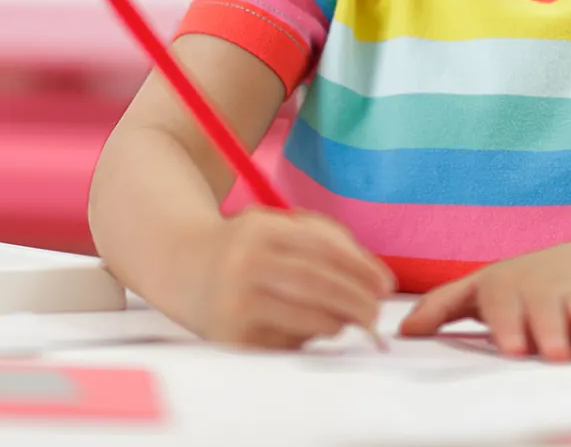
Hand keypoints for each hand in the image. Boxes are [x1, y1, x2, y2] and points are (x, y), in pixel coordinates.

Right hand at [191, 208, 393, 349]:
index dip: (361, 267)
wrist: (185, 268)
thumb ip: (325, 239)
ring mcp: (237, 304)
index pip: (323, 249)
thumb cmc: (247, 246)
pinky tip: (319, 329)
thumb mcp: (278, 225)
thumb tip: (372, 278)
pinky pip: (287, 343)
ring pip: (306, 319)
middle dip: (356, 300)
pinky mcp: (233, 340)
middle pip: (317, 284)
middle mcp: (245, 265)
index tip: (386, 284)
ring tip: (353, 321)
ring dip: (340, 323)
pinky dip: (311, 338)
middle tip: (377, 311)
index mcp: (260, 229)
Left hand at [399, 243, 570, 361]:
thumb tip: (402, 333)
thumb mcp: (479, 290)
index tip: (511, 347)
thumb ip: (441, 308)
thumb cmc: (520, 287)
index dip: (508, 322)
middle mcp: (547, 289)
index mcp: (508, 286)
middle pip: (549, 309)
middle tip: (553, 354)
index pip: (503, 301)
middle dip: (551, 330)